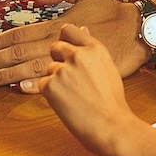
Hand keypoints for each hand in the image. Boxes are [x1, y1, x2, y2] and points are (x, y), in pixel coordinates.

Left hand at [0, 0, 147, 90]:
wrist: (139, 34)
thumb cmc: (116, 14)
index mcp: (57, 25)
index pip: (20, 32)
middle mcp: (58, 43)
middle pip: (19, 51)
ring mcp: (66, 62)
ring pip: (29, 68)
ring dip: (6, 73)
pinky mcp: (78, 77)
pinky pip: (51, 83)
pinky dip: (33, 86)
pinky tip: (18, 89)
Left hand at [35, 23, 140, 155]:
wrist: (111, 126)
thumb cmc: (112, 103)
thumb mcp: (107, 68)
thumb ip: (91, 50)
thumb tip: (82, 29)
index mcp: (94, 49)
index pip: (69, 30)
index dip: (65, 40)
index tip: (67, 49)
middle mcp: (78, 55)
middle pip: (55, 47)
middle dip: (59, 60)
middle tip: (72, 80)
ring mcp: (63, 70)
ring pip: (49, 68)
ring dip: (56, 80)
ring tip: (75, 96)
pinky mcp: (50, 86)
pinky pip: (43, 84)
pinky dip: (51, 95)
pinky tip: (67, 103)